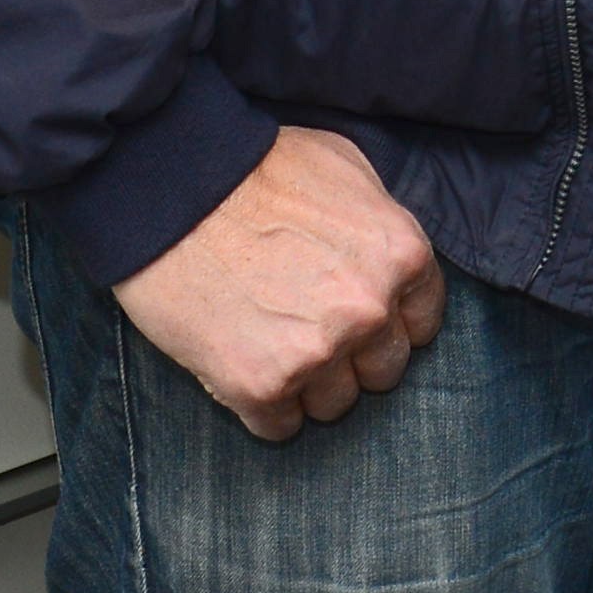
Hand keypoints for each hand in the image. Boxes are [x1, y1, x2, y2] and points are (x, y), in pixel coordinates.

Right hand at [118, 122, 445, 441]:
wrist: (170, 188)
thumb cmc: (253, 167)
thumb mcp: (344, 166)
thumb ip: (380, 219)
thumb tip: (386, 258)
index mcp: (401, 256)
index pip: (423, 323)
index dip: (389, 322)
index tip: (359, 318)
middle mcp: (370, 310)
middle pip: (383, 371)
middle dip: (351, 356)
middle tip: (307, 328)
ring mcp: (318, 353)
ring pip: (335, 405)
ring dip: (307, 385)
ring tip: (268, 343)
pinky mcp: (261, 386)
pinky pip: (280, 427)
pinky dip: (261, 406)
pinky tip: (240, 366)